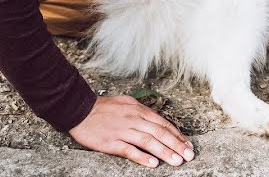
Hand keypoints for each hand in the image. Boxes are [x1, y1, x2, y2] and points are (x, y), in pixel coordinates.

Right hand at [68, 95, 194, 167]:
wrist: (80, 109)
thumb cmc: (103, 108)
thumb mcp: (126, 103)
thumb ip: (141, 112)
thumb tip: (157, 122)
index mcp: (138, 109)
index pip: (162, 123)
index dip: (177, 134)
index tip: (187, 144)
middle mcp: (133, 119)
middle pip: (159, 132)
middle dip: (176, 145)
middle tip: (189, 155)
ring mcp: (123, 131)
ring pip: (148, 141)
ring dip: (165, 152)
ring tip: (177, 161)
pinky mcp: (111, 142)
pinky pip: (130, 150)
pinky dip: (142, 157)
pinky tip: (153, 164)